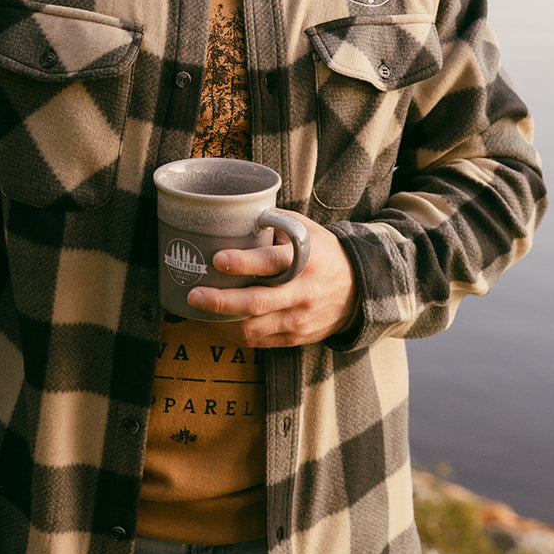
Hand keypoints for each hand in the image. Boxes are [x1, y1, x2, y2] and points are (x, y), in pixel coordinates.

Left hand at [186, 215, 359, 347]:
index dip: (242, 263)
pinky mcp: (294, 337)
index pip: (271, 263)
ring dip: (221, 322)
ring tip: (199, 310)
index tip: (217, 259)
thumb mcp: (306, 230)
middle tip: (195, 295)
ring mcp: (298, 319)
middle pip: (256, 302)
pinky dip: (234, 334)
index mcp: (305, 260)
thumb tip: (235, 211)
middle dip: (221, 301)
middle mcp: (302, 292)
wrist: (358, 290)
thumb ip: (274, 222)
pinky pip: (258, 341)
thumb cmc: (323, 253)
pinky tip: (218, 323)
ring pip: (253, 328)